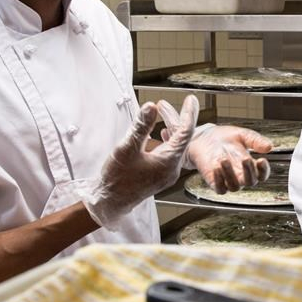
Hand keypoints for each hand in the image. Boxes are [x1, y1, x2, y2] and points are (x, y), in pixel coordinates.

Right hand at [82, 96, 197, 226]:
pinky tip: (159, 133)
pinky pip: (168, 154)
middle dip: (178, 119)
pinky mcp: (159, 176)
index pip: (185, 133)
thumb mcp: (127, 148)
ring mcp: (166, 174)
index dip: (188, 114)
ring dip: (171, 129)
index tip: (191, 99)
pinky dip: (166, 140)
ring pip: (174, 146)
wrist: (110, 203)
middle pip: (181, 139)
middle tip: (179, 102)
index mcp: (168, 162)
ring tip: (163, 112)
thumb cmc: (117, 179)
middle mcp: (172, 169)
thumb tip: (151, 107)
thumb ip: (140, 127)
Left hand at [157, 100, 272, 193]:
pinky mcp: (215, 183)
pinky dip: (219, 180)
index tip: (261, 160)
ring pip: (234, 186)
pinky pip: (220, 189)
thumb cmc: (225, 137)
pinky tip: (216, 167)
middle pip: (250, 182)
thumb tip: (270, 147)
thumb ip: (256, 141)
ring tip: (224, 159)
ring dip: (230, 174)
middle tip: (246, 159)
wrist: (204, 137)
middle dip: (249, 171)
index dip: (264, 170)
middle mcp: (241, 175)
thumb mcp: (243, 135)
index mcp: (250, 166)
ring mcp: (228, 180)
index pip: (262, 174)